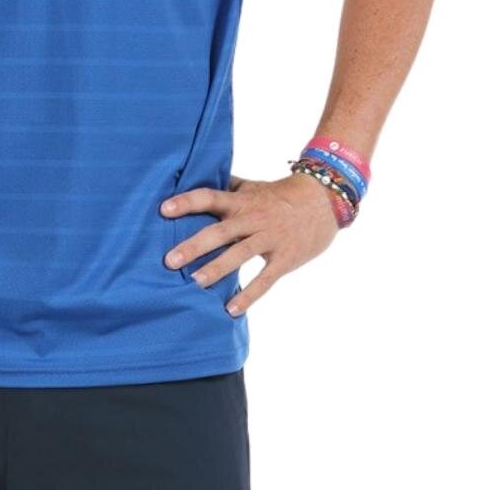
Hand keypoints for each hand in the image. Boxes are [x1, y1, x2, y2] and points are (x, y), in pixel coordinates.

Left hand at [159, 172, 338, 315]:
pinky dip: (249, 295)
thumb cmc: (280, 195)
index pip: (209, 197)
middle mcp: (253, 218)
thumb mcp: (252, 187)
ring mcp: (270, 239)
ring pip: (239, 254)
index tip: (163, 210)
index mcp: (241, 201)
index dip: (187, 202)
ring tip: (194, 283)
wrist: (324, 201)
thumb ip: (226, 188)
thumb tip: (195, 179)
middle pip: (219, 231)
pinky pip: (265, 279)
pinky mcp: (285, 259)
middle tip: (169, 260)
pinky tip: (231, 310)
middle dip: (193, 245)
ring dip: (216, 269)